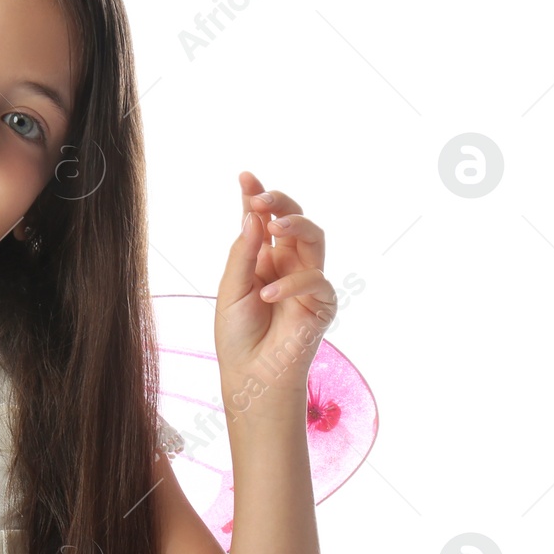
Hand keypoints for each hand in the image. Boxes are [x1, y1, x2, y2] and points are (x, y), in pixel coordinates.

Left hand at [214, 170, 337, 412]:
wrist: (250, 376)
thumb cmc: (237, 336)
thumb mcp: (231, 290)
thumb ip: (243, 253)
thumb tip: (253, 215)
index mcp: (262, 258)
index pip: (261, 220)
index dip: (256, 196)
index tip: (244, 177)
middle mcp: (287, 264)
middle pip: (294, 220)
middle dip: (280, 203)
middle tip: (261, 197)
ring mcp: (307, 281)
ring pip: (315, 237)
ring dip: (295, 224)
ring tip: (272, 225)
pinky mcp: (322, 303)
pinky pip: (315, 281)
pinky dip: (292, 284)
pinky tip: (268, 295)